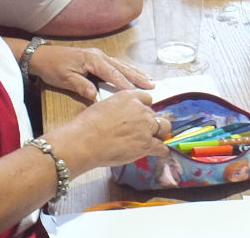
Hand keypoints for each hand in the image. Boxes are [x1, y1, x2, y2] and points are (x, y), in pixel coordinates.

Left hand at [29, 45, 153, 100]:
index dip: (124, 83)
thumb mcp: (65, 79)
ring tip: (149, 80)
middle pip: (121, 67)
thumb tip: (96, 96)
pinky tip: (133, 75)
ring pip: (121, 64)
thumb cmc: (54, 68)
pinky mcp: (96, 59)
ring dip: (135, 72)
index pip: (112, 73)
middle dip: (137, 76)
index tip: (135, 93)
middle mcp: (99, 56)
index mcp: (93, 60)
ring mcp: (99, 56)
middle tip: (152, 85)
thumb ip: (81, 86)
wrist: (42, 57)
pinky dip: (126, 70)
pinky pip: (115, 64)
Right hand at [54, 90, 170, 169]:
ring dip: (159, 134)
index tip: (139, 116)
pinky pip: (161, 148)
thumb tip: (120, 117)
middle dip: (150, 122)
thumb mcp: (104, 106)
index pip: (147, 99)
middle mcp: (141, 109)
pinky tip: (158, 153)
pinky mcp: (147, 144)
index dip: (144, 108)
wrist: (86, 140)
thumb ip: (119, 109)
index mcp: (129, 96)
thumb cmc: (87, 124)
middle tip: (141, 131)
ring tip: (153, 140)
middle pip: (155, 114)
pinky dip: (161, 151)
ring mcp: (146, 126)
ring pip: (164, 128)